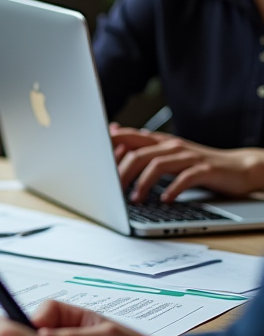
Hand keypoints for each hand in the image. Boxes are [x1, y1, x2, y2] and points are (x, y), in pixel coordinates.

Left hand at [110, 124, 263, 201]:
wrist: (239, 167)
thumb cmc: (198, 163)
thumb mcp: (168, 153)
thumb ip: (143, 147)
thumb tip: (114, 135)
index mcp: (161, 141)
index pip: (129, 137)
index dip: (110, 146)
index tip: (94, 159)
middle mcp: (172, 146)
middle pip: (138, 154)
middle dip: (121, 172)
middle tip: (111, 191)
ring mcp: (189, 156)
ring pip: (157, 165)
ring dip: (142, 183)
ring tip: (134, 200)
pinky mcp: (205, 169)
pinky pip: (185, 178)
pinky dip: (172, 189)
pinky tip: (164, 200)